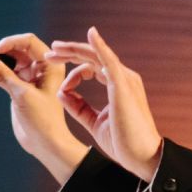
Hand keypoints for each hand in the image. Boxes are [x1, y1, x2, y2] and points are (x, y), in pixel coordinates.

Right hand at [0, 33, 88, 183]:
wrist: (45, 142)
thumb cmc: (42, 120)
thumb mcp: (22, 95)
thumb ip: (5, 76)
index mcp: (50, 65)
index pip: (28, 42)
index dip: (10, 42)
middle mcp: (41, 67)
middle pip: (16, 49)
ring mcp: (30, 76)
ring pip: (8, 59)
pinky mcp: (19, 85)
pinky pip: (5, 71)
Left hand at [46, 27, 162, 181]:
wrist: (142, 156)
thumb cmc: (123, 142)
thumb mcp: (94, 122)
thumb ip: (79, 107)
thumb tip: (61, 92)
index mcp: (117, 86)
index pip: (92, 68)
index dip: (73, 72)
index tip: (60, 85)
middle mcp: (123, 78)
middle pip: (92, 57)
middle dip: (69, 53)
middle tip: (50, 53)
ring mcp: (124, 79)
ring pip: (96, 55)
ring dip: (75, 49)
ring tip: (55, 48)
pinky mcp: (123, 85)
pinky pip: (109, 60)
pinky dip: (99, 46)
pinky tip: (90, 34)